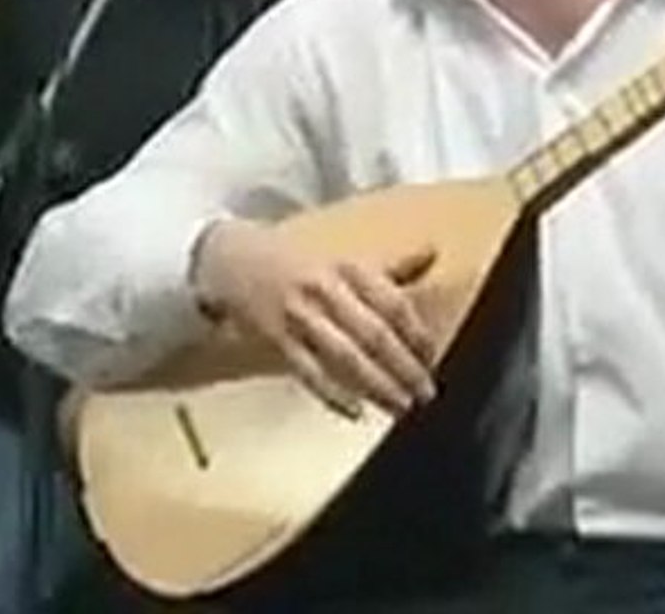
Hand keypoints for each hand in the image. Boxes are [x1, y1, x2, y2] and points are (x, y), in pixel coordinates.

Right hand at [191, 218, 438, 414]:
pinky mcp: (277, 340)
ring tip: (401, 407)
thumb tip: (433, 252)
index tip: (433, 356)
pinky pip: (309, 372)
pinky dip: (332, 394)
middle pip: (374, 334)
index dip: (417, 333)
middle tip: (427, 393)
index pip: (393, 303)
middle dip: (404, 367)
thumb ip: (391, 266)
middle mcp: (327, 290)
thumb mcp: (345, 259)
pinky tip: (355, 412)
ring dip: (376, 385)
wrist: (232, 259)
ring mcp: (301, 316)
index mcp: (349, 268)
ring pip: (345, 357)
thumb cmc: (298, 263)